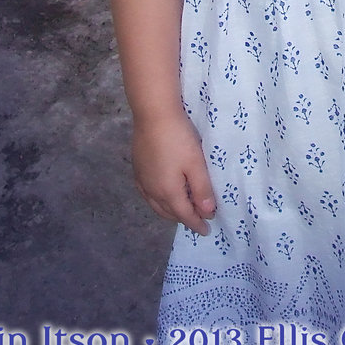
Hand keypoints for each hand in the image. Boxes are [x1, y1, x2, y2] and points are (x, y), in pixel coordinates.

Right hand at [131, 111, 215, 234]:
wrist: (154, 115)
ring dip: (169, 210)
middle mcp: (152, 191)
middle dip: (183, 218)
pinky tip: (160, 194)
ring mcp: (142, 180)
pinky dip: (156, 200)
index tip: (206, 230)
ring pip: (156, 204)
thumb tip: (207, 213)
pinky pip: (146, 193)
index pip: (184, 215)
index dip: (196, 223)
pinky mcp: (137, 168)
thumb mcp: (196, 164)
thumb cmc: (179, 139)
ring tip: (181, 210)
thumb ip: (202, 190)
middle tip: (196, 219)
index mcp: (168, 192)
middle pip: (169, 212)